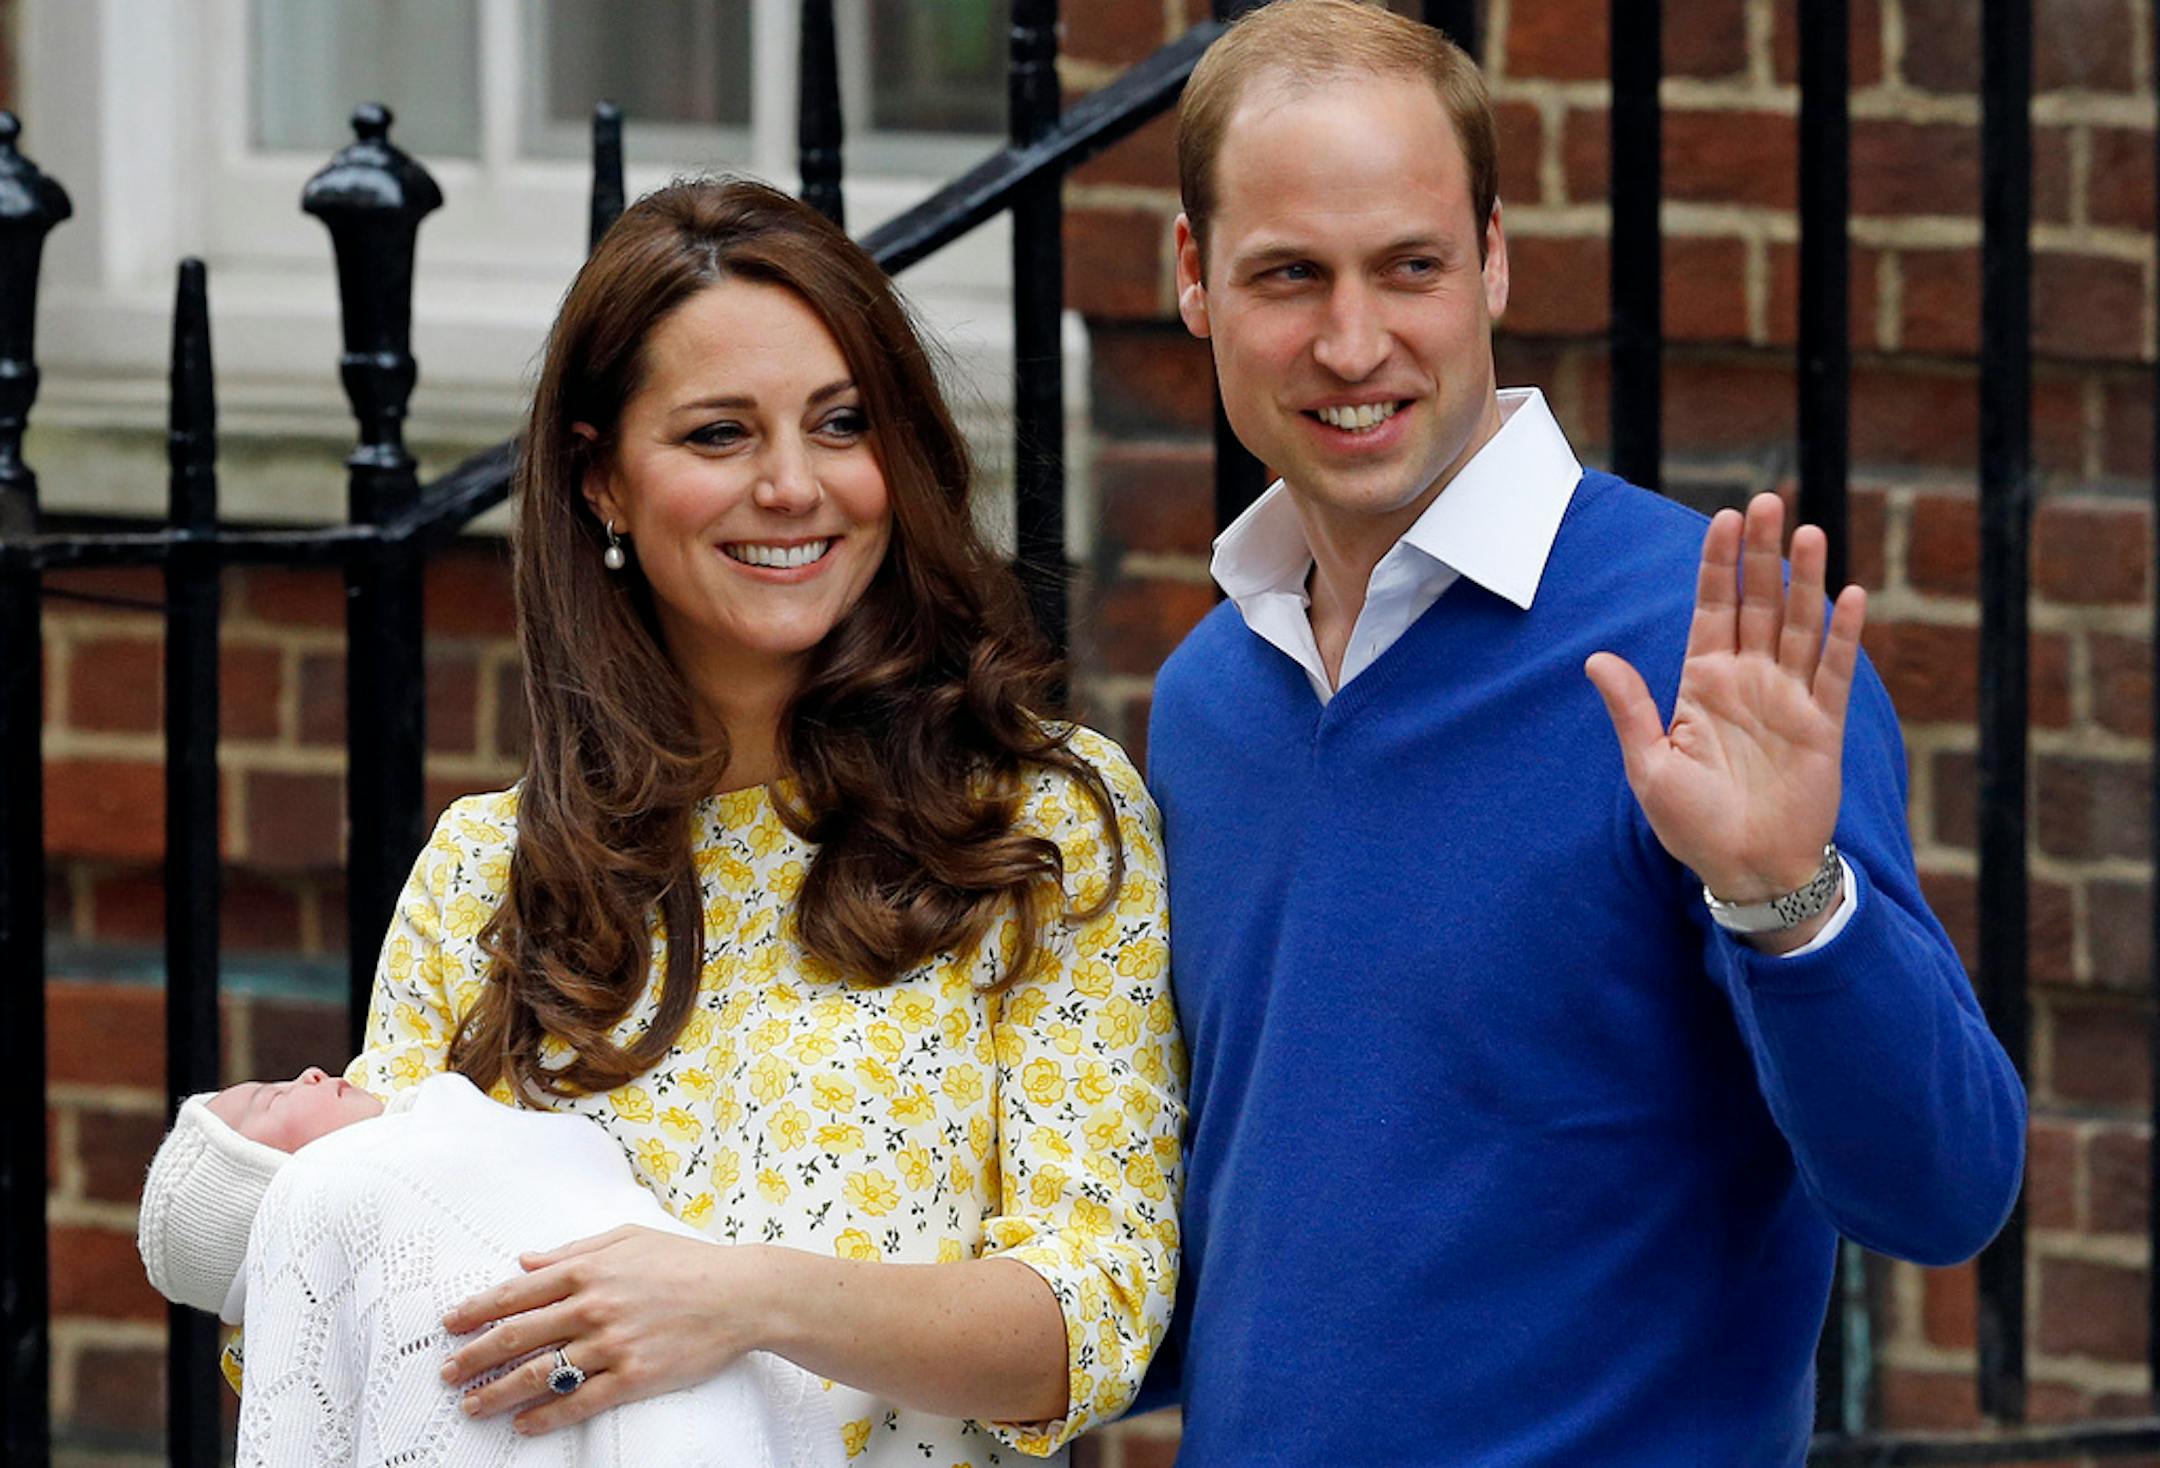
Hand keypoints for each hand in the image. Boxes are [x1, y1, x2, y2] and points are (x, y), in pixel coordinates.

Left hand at [439, 1226, 779, 1434]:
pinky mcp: (633, 1376)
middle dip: (474, 1356)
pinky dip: (546, 1416)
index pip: (516, 1293)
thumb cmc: (687, 1261)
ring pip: (539, 1373)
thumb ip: (573, 1249)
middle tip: (447, 1372)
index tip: (451, 1323)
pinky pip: (579, 1401)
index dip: (477, 1309)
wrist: (741, 1294)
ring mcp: (612, 1344)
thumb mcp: (628, 1238)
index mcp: (588, 1269)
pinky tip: (524, 1424)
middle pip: (517, 1336)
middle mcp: (593, 1306)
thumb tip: (525, 1261)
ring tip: (472, 1405)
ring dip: (498, 1392)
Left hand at [1584, 492, 1865, 941]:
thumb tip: (1596, 659)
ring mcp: (1788, 698)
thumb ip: (1631, 709)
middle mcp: (1748, 680)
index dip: (1719, 564)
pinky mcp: (1823, 724)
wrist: (1746, 870)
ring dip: (1804, 579)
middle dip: (1761, 553)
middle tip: (1767, 501)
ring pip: (1798, 624)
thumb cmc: (1692, 824)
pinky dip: (1843, 634)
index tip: (1724, 518)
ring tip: (1808, 531)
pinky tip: (1848, 595)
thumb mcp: (1649, 766)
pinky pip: (1834, 671)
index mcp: (1702, 683)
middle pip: (1758, 602)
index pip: (1713, 608)